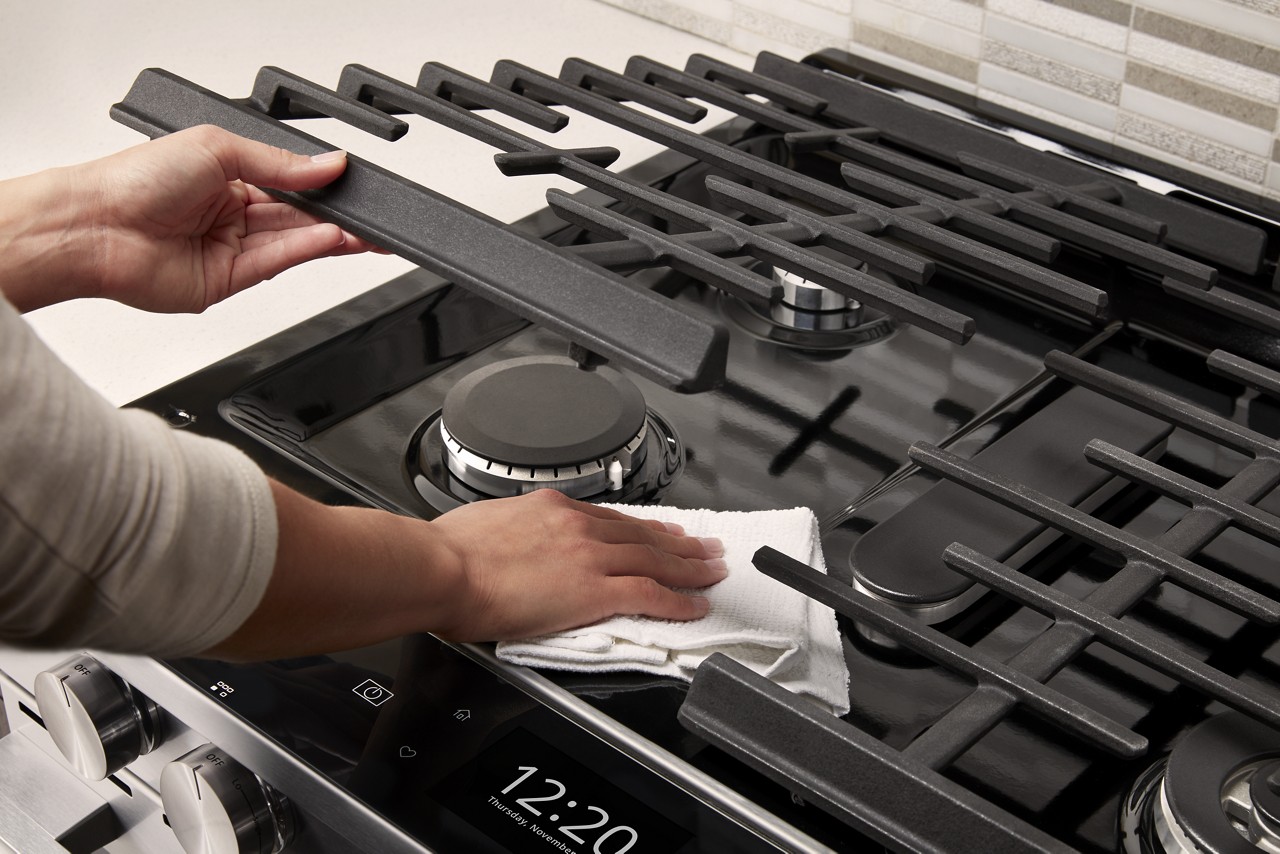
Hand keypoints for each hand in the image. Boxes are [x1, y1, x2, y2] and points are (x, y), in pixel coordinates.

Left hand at [0, 125, 379, 312]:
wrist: (96, 227)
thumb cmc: (135, 179)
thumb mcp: (218, 149)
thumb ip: (279, 163)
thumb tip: (327, 164)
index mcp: (225, 176)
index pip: (289, 182)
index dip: (322, 185)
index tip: (353, 184)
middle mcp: (229, 213)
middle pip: (297, 216)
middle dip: (338, 216)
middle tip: (372, 216)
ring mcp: (230, 248)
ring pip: (294, 242)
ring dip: (331, 236)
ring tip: (364, 232)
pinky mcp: (228, 281)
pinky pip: (277, 263)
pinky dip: (306, 251)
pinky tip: (332, 239)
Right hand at [429, 490, 727, 641]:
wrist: (442, 569)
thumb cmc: (448, 553)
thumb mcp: (483, 523)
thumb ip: (510, 531)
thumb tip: (506, 542)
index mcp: (551, 508)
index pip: (611, 518)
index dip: (644, 525)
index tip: (663, 528)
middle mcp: (577, 526)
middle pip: (643, 534)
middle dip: (680, 541)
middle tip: (707, 545)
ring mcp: (590, 557)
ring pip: (655, 559)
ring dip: (690, 566)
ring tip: (713, 570)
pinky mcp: (593, 591)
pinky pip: (650, 595)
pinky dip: (678, 601)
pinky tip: (695, 605)